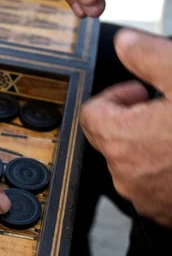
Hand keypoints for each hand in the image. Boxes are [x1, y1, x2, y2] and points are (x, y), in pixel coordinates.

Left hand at [80, 28, 171, 226]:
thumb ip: (148, 56)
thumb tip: (126, 43)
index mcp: (121, 139)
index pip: (91, 112)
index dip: (116, 95)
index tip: (141, 91)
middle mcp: (126, 174)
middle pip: (111, 137)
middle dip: (134, 118)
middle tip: (167, 107)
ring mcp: (147, 198)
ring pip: (134, 162)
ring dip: (152, 144)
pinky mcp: (167, 212)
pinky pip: (156, 186)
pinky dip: (168, 169)